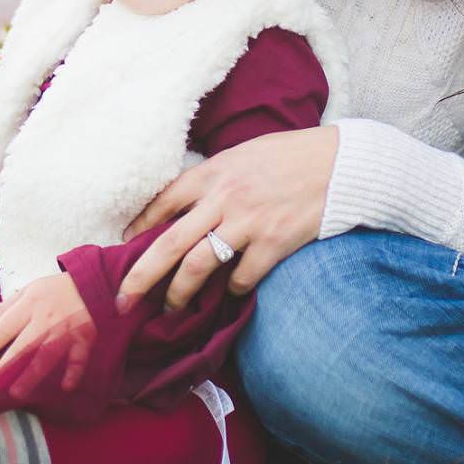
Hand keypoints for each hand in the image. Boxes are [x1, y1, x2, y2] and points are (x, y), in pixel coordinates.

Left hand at [0, 272, 92, 389]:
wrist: (91, 283)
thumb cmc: (55, 290)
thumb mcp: (28, 290)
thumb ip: (8, 308)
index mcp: (30, 304)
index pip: (5, 327)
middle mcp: (46, 318)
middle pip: (23, 345)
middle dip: (6, 365)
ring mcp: (66, 330)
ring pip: (46, 356)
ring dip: (32, 375)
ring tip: (17, 393)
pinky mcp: (84, 337)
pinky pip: (79, 358)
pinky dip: (74, 372)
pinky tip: (66, 386)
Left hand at [118, 126, 337, 310]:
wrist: (341, 163)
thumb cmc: (291, 156)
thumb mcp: (243, 155)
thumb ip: (215, 179)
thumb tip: (186, 206)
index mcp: (213, 173)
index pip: (162, 202)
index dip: (137, 227)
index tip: (123, 247)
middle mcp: (224, 198)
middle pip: (169, 244)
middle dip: (140, 277)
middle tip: (123, 301)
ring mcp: (249, 223)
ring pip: (199, 267)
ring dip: (179, 293)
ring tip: (170, 309)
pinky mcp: (274, 243)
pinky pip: (242, 278)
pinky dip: (233, 289)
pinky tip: (233, 290)